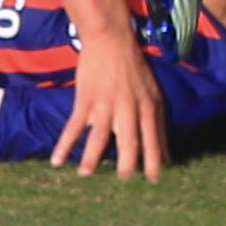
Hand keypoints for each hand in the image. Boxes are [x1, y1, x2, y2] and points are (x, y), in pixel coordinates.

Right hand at [50, 33, 167, 181]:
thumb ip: (158, 127)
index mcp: (148, 108)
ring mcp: (106, 104)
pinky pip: (74, 126)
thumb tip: (168, 158)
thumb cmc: (135, 70)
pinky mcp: (86, 99)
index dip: (154, 163)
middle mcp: (129, 108)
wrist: (112, 40)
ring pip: (99, 136)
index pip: (154, 141)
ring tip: (87, 176)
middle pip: (129, 143)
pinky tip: (57, 161)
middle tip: (122, 185)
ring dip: (92, 158)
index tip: (154, 183)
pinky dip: (64, 144)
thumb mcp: (154, 96)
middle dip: (126, 166)